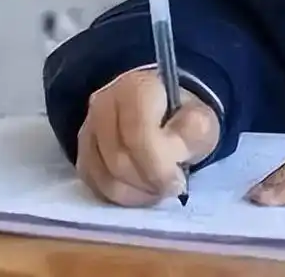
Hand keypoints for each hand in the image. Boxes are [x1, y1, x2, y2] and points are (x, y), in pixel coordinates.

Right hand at [77, 69, 220, 206]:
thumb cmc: (183, 117)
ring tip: (158, 188)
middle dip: (148, 182)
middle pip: (118, 159)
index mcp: (137, 87)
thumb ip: (195, 129)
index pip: (137, 133)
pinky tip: (141, 190)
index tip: (178, 181)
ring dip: (136, 193)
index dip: (157, 165)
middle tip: (171, 187)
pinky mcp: (82, 153)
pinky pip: (94, 186)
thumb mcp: (202, 118)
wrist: (165, 114)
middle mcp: (104, 104)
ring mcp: (88, 129)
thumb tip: (175, 148)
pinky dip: (121, 196)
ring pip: (104, 178)